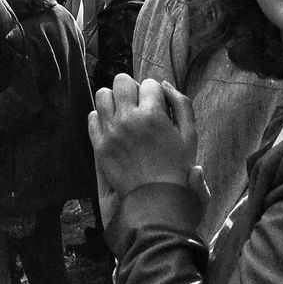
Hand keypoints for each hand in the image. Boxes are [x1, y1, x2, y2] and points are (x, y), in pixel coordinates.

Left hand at [89, 76, 196, 204]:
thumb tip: (164, 84)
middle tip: (139, 106)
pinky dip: (101, 118)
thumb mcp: (190, 137)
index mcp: (153, 115)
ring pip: (103, 95)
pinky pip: (92, 117)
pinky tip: (113, 128)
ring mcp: (111, 132)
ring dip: (114, 100)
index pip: (150, 83)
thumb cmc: (178, 169)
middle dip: (132, 89)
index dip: (156, 94)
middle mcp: (129, 119)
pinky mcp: (99, 145)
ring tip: (123, 114)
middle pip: (121, 81)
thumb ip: (182, 105)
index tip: (158, 106)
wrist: (158, 202)